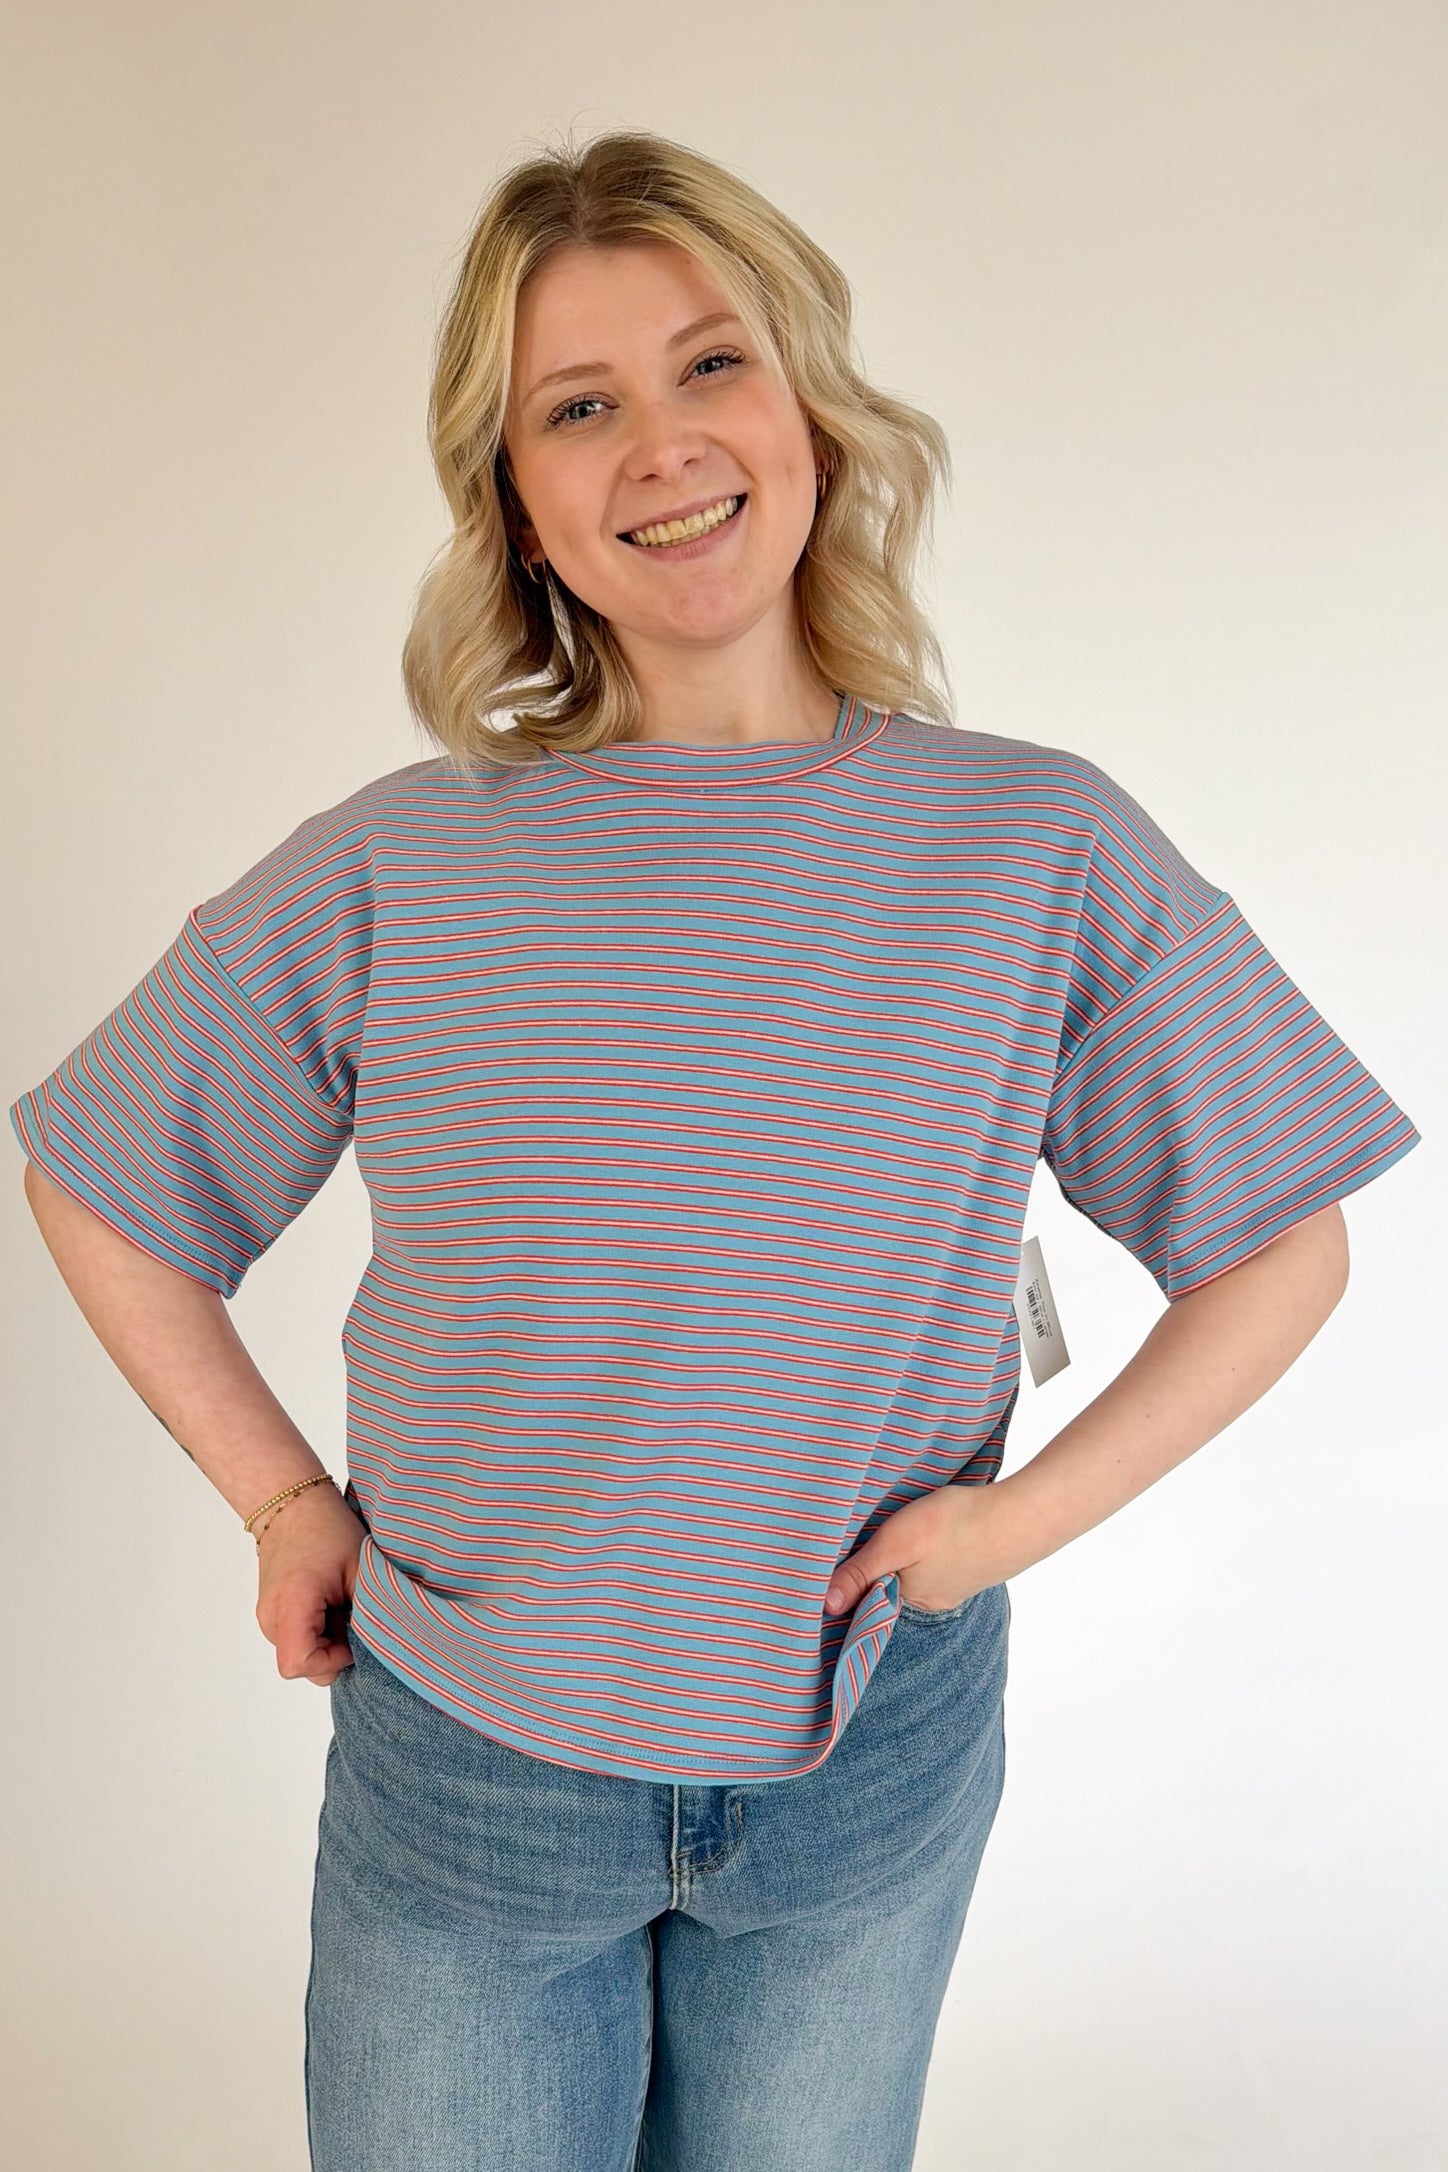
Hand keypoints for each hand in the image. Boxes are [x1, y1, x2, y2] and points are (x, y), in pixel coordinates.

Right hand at [254, 1481, 366, 1686]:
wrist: (293, 1504)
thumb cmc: (328, 1529)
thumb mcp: (361, 1570)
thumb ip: (369, 1612)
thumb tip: (382, 1645)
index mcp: (290, 1604)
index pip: (298, 1664)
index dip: (330, 1660)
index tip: (351, 1636)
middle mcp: (270, 1617)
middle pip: (302, 1664)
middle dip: (333, 1650)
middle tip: (351, 1613)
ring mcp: (267, 1616)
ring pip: (301, 1651)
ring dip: (327, 1638)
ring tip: (340, 1601)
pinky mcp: (271, 1613)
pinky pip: (296, 1637)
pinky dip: (317, 1628)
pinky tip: (330, 1602)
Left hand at [823, 1482, 1005, 1616]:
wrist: (1022, 1516)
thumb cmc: (955, 1526)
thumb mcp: (897, 1543)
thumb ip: (861, 1572)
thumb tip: (824, 1606)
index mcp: (909, 1601)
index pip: (867, 1602)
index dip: (851, 1583)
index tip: (833, 1567)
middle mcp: (930, 1601)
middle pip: (889, 1586)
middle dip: (876, 1567)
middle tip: (862, 1537)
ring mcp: (953, 1584)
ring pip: (913, 1573)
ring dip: (903, 1555)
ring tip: (897, 1531)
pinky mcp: (970, 1565)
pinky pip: (937, 1562)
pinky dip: (927, 1550)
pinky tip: (930, 1531)